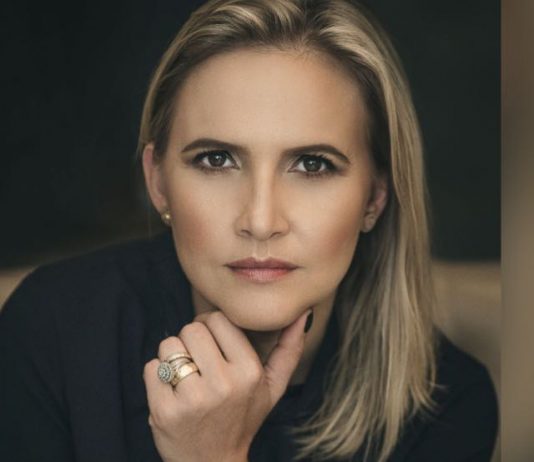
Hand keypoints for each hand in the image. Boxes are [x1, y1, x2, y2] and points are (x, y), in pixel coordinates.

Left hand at [143, 308, 311, 461]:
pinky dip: (157, 376)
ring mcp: (192, 398)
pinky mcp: (164, 410)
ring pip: (169, 345)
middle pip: (191, 328)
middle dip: (191, 341)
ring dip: (172, 356)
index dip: (210, 326)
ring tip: (186, 376)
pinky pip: (151, 367)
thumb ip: (289, 350)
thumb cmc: (242, 418)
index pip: (217, 319)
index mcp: (249, 372)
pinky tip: (172, 392)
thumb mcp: (272, 388)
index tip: (212, 343)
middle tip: (198, 361)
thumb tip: (302, 314)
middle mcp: (222, 384)